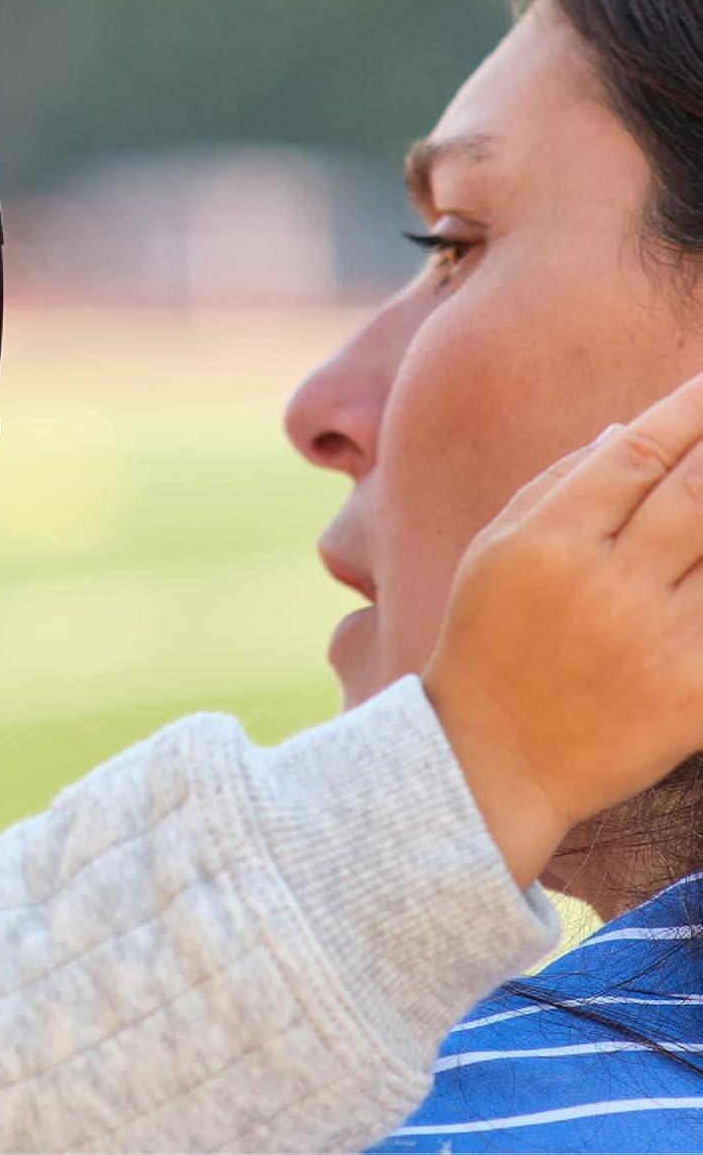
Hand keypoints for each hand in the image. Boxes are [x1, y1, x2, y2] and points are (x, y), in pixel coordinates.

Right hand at [423, 370, 702, 888]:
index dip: (689, 410)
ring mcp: (656, 641)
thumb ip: (555, 484)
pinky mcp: (693, 696)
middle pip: (700, 491)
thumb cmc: (487, 640)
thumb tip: (629, 432)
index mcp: (549, 541)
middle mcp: (606, 583)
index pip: (638, 453)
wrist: (489, 757)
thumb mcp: (494, 551)